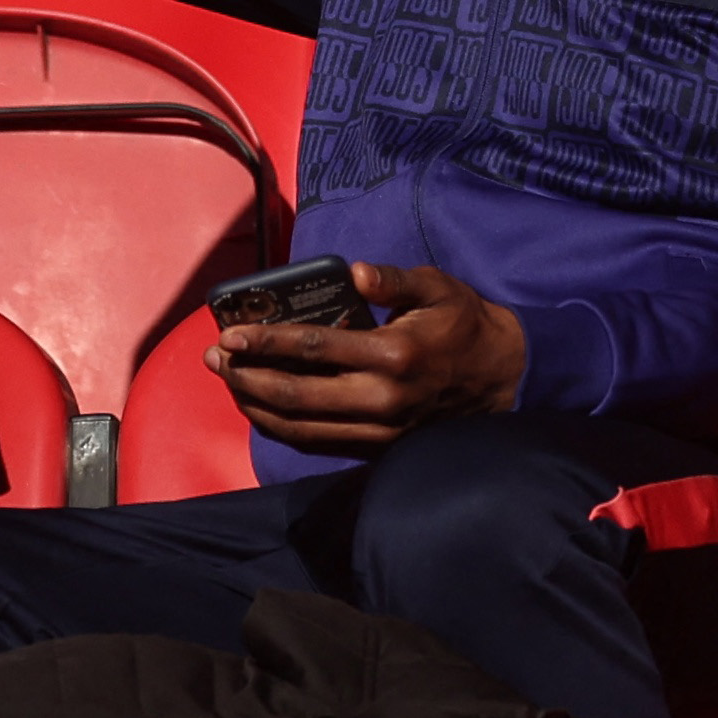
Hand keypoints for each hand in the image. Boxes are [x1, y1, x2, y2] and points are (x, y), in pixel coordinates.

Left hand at [205, 261, 526, 452]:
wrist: (502, 378)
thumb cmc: (463, 323)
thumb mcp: (437, 287)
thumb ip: (395, 279)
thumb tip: (357, 271)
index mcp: (392, 354)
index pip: (312, 349)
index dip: (265, 342)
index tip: (229, 334)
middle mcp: (381, 398)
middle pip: (295, 396)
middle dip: (246, 376)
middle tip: (215, 358)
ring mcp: (378, 429)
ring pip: (300, 427)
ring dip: (256, 406)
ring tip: (228, 380)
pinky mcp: (377, 446)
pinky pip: (318, 443)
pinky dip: (281, 428)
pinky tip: (260, 408)